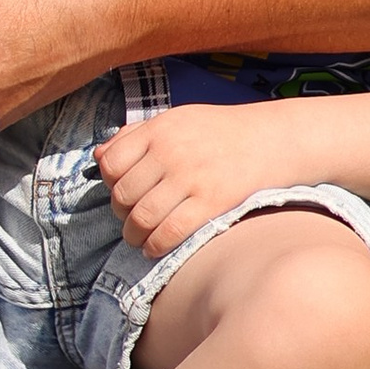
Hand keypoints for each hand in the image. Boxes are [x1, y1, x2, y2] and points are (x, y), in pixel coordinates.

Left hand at [96, 104, 300, 259]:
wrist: (271, 140)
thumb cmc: (219, 132)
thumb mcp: (176, 120)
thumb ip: (136, 135)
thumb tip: (98, 155)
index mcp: (159, 129)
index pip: (111, 164)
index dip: (110, 184)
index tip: (121, 193)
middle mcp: (170, 152)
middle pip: (123, 195)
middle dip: (121, 215)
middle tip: (130, 221)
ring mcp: (190, 178)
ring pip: (142, 218)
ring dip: (134, 236)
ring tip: (139, 239)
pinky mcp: (211, 202)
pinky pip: (170, 233)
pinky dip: (156, 247)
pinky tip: (156, 248)